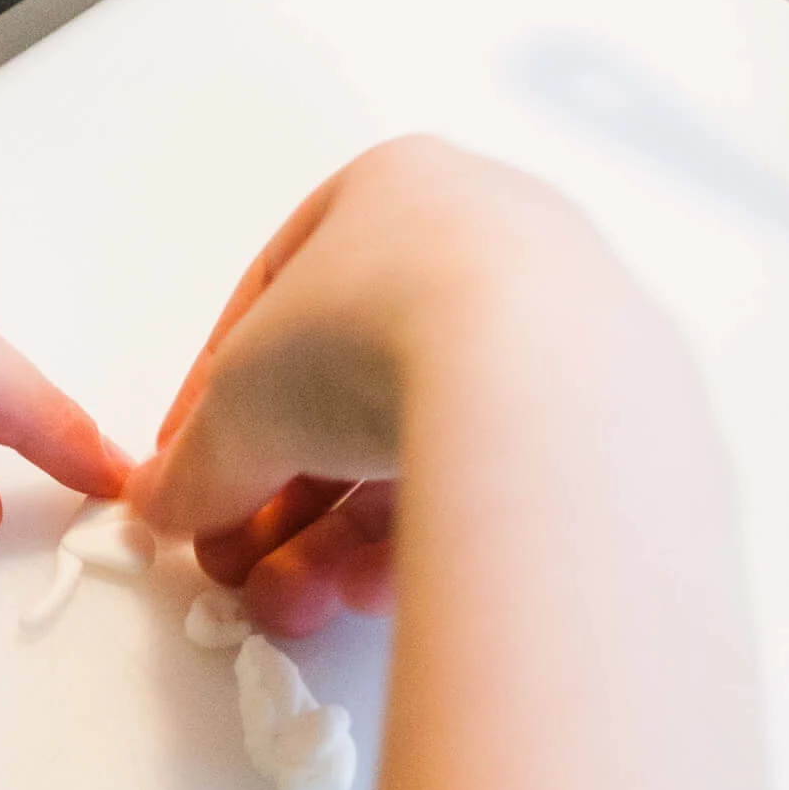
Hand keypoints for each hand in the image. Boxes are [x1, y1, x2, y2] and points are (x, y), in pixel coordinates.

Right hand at [130, 137, 607, 634]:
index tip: (193, 474)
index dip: (219, 403)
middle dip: (282, 493)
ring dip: (338, 534)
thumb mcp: (238, 403)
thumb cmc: (379, 330)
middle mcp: (490, 241)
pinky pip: (497, 476)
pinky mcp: (612, 410)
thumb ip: (198, 458)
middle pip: (351, 385)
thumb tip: (175, 503)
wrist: (534, 384)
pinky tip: (373, 589)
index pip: (280, 303)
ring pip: (424, 438)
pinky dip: (428, 532)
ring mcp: (562, 324)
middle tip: (240, 560)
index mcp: (395, 189)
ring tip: (297, 600)